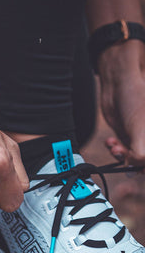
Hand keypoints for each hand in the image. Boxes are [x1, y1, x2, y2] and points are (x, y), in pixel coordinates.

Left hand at [98, 40, 144, 166]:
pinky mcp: (127, 136)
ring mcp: (141, 139)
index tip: (139, 166)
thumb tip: (137, 164)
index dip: (144, 165)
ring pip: (132, 158)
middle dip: (134, 163)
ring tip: (114, 147)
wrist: (118, 86)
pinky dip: (114, 149)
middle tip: (125, 158)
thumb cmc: (134, 101)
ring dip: (121, 156)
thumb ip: (142, 150)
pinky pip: (122, 151)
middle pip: (144, 162)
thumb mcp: (140, 129)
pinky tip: (110, 142)